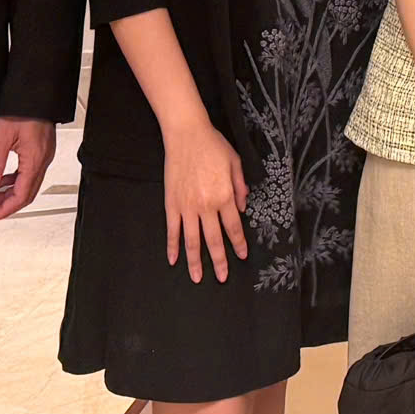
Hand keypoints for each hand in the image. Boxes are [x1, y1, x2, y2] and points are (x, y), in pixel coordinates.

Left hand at [0, 117, 56, 222]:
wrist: (35, 90)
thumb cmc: (21, 108)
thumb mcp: (1, 137)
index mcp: (35, 159)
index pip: (22, 195)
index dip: (5, 210)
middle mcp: (43, 160)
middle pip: (28, 193)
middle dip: (8, 206)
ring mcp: (45, 154)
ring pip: (29, 184)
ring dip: (11, 194)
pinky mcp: (42, 149)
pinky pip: (30, 173)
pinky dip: (16, 181)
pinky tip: (3, 181)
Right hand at [161, 119, 249, 282]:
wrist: (187, 135)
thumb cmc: (213, 146)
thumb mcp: (236, 163)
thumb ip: (241, 186)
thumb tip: (242, 209)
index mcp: (224, 196)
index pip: (233, 227)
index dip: (238, 243)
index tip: (242, 256)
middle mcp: (206, 206)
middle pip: (214, 240)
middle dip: (219, 261)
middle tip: (222, 278)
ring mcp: (187, 207)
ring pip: (192, 241)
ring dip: (195, 261)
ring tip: (198, 278)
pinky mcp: (171, 204)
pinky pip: (172, 230)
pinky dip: (172, 246)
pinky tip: (173, 260)